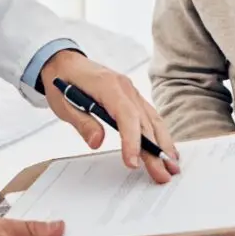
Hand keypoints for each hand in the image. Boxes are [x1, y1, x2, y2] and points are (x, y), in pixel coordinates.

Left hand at [39, 49, 179, 183]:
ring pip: (152, 118)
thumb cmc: (62, 80)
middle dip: (155, 149)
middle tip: (163, 174)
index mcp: (107, 85)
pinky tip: (166, 148)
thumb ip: (82, 122)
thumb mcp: (62, 103)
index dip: (132, 140)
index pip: (126, 115)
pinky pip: (149, 115)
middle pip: (144, 121)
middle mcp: (124, 87)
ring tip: (172, 166)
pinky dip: (159, 132)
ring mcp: (131, 91)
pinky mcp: (132, 97)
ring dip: (163, 143)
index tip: (133, 162)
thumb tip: (97, 142)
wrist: (64, 61)